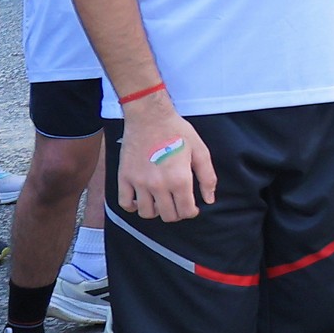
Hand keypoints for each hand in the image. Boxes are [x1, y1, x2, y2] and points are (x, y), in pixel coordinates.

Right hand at [118, 98, 218, 221]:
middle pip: (168, 215)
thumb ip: (207, 177)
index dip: (191, 212)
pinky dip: (133, 206)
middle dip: (176, 213)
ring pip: (147, 213)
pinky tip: (141, 199)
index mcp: (179, 179)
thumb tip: (209, 199)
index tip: (192, 208)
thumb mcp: (200, 151)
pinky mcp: (125, 178)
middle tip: (178, 203)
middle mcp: (158, 185)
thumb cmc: (177, 131)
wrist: (150, 117)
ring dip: (156, 211)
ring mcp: (139, 183)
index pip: (185, 211)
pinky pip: (124, 203)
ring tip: (161, 201)